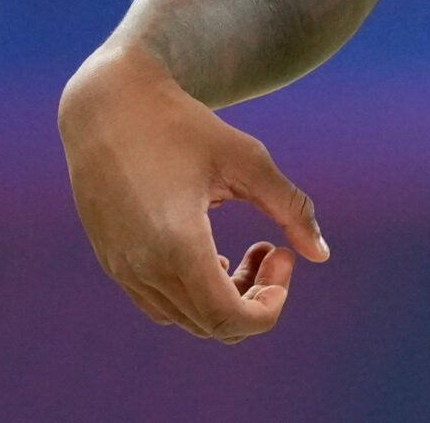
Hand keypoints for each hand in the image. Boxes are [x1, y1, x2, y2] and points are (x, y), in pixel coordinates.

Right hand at [58, 45, 330, 340]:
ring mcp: (122, 269)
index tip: (284, 255)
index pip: (229, 319)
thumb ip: (290, 208)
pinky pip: (160, 304)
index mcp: (178, 246)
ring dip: (225, 299)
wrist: (108, 104)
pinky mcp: (112, 261)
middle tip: (272, 248)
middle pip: (212, 325)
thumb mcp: (246, 159)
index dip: (270, 304)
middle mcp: (144, 268)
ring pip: (186, 320)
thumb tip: (321, 254)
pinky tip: (211, 255)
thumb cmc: (181, 124)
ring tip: (245, 252)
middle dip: (255, 298)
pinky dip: (194, 295)